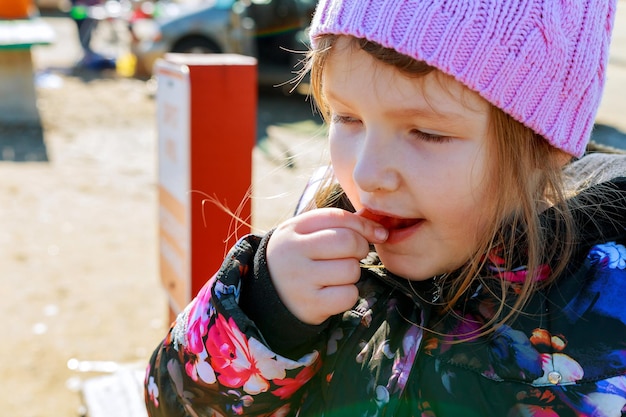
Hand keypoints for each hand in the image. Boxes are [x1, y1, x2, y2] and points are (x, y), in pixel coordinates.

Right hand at [266, 208, 387, 324]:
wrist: (269, 293)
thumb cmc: (299, 257)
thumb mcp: (307, 233)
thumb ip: (340, 225)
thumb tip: (381, 231)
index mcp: (293, 229)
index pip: (338, 217)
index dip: (363, 224)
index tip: (376, 233)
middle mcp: (293, 253)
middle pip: (348, 242)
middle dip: (360, 248)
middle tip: (352, 255)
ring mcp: (300, 280)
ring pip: (351, 270)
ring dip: (352, 273)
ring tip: (335, 275)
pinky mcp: (310, 305)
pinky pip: (348, 295)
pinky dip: (348, 294)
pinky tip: (333, 292)